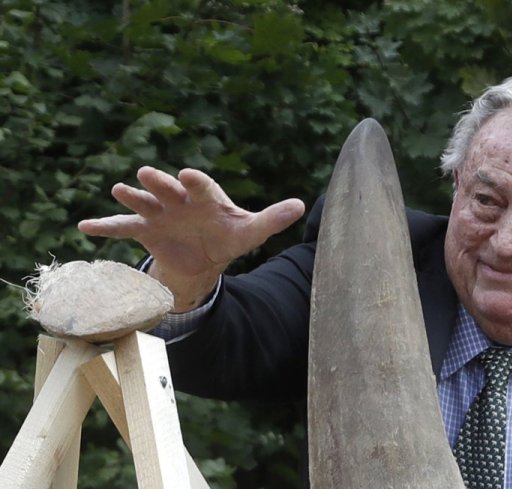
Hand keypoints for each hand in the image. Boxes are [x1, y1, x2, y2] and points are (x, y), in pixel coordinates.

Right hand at [78, 166, 304, 311]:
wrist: (205, 255)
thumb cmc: (229, 236)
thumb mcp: (251, 232)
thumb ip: (272, 219)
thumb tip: (301, 206)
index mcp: (206, 197)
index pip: (202, 186)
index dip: (196, 182)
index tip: (189, 176)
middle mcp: (180, 200)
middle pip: (168, 188)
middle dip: (159, 183)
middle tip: (147, 174)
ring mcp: (160, 213)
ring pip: (144, 203)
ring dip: (132, 197)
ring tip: (119, 191)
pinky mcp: (145, 230)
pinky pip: (123, 228)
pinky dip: (105, 227)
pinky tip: (85, 226)